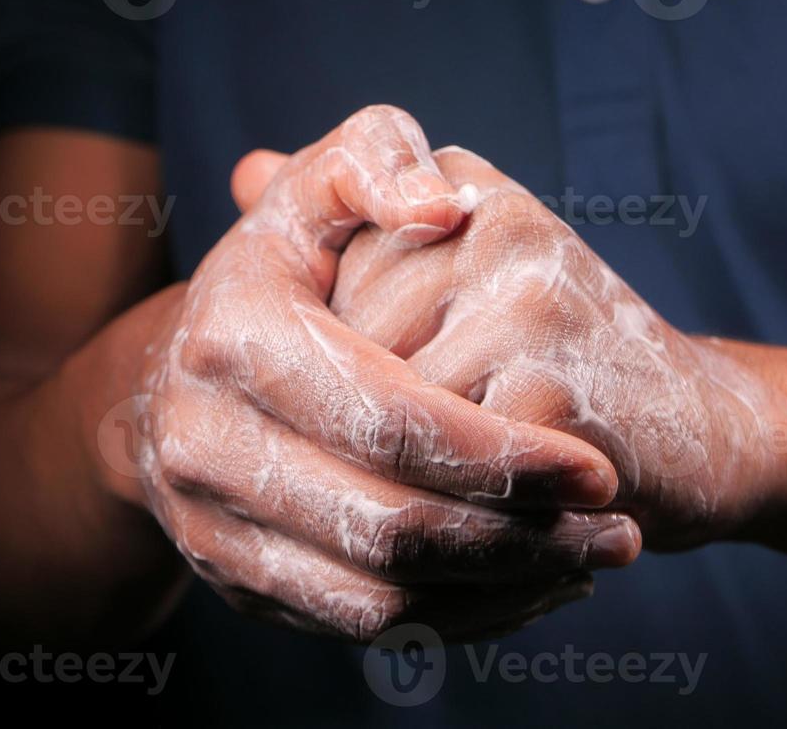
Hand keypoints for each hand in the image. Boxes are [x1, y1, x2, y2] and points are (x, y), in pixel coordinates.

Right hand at [118, 107, 641, 642]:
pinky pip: (357, 625)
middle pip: (388, 523)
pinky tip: (524, 586)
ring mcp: (209, 524)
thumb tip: (446, 208)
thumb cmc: (276, 273)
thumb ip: (379, 161)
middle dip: (519, 536)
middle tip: (616, 529)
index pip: (387, 417)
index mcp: (232, 336)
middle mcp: (202, 441)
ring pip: (377, 594)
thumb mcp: (315, 188)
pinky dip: (454, 618)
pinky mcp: (231, 582)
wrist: (170, 376)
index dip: (501, 454)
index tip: (596, 469)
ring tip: (590, 560)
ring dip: (500, 589)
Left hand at [325, 145, 786, 548]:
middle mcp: (486, 215)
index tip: (355, 398)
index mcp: (455, 180)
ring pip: (379, 410)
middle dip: (351, 422)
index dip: (327, 362)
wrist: (701, 428)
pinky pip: (437, 467)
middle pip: (340, 344)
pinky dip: (448, 508)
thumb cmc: (547, 357)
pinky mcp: (551, 385)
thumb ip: (346, 221)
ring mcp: (523, 293)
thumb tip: (246, 171)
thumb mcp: (448, 272)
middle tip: (398, 453)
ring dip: (396, 471)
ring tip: (436, 493)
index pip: (317, 274)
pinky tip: (486, 517)